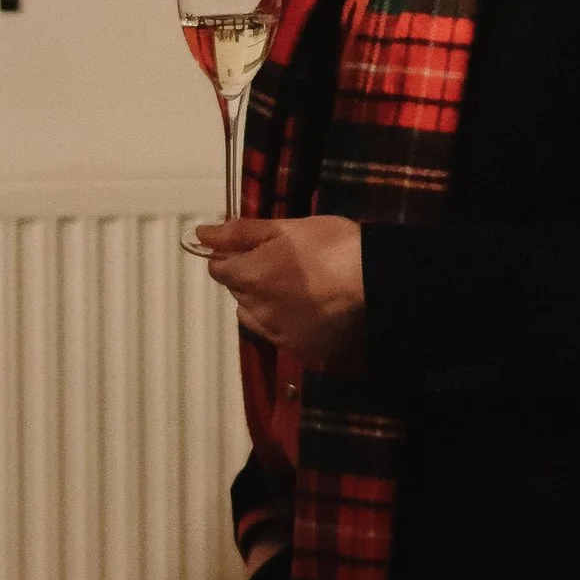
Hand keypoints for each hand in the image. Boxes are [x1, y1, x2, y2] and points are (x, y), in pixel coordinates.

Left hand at [198, 216, 365, 368]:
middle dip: (251, 278)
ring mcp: (280, 336)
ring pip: (257, 318)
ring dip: (266, 304)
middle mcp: (257, 312)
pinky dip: (289, 324)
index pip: (218, 268)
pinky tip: (313, 311)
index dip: (233, 255)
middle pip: (238, 293)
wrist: (380, 283)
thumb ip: (240, 232)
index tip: (257, 248)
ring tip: (298, 290)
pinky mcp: (303, 352)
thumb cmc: (333, 245)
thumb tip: (200, 234)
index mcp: (249, 278)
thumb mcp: (287, 227)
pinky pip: (283, 336)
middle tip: (286, 263)